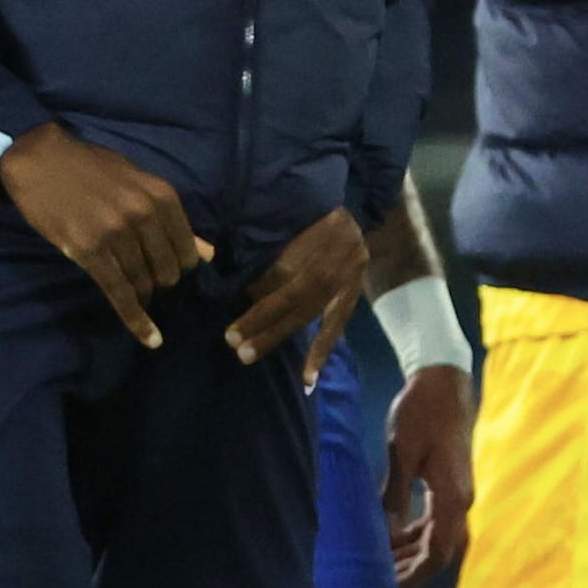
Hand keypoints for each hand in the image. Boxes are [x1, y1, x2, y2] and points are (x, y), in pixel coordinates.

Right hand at [0, 123, 210, 345]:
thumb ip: (173, 220)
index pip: (187, 250)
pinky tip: (149, 337)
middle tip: (148, 283)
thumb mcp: (140, 184)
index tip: (173, 276)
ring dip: (144, 296)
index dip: (182, 269)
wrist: (40, 157)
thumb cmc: (92, 168)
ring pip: (143, 282)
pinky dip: (135, 318)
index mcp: (163, 197)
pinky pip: (118, 291)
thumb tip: (208, 255)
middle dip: (161, 282)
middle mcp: (144, 215)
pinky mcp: (88, 250)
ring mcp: (116, 233)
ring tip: (139, 298)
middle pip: (167, 270)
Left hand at [227, 206, 374, 379]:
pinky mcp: (355, 293)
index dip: (261, 287)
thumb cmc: (310, 213)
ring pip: (312, 311)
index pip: (289, 267)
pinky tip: (308, 378)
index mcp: (326, 228)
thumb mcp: (290, 217)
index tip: (235, 299)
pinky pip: (335, 326)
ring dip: (278, 334)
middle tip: (232, 339)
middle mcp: (343, 255)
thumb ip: (270, 245)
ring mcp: (352, 276)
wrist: (354, 209)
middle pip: (299, 292)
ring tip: (248, 353)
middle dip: (262, 318)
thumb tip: (245, 285)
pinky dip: (320, 352)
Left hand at [383, 363, 471, 575]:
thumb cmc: (422, 410)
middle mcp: (460, 500)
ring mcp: (456, 494)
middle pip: (441, 551)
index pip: (439, 552)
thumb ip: (394, 497)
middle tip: (378, 586)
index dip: (415, 575)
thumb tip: (383, 536)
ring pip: (437, 538)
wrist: (443, 381)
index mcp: (453, 496)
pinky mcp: (447, 486)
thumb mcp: (401, 452)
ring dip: (411, 555)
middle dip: (412, 571)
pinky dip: (413, 535)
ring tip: (380, 567)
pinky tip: (391, 540)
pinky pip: (433, 521)